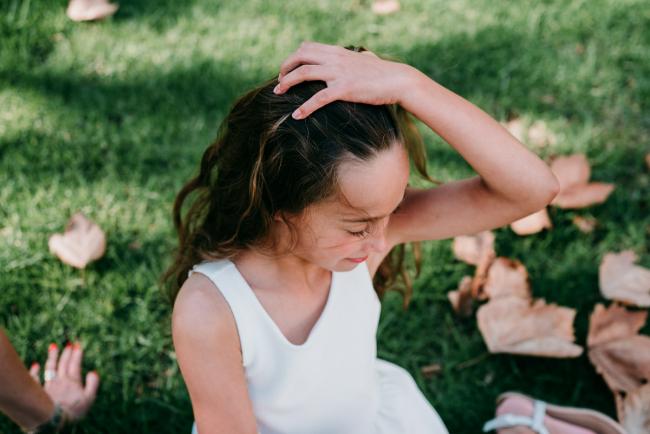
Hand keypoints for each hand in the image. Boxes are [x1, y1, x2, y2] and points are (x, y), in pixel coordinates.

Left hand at [30, 342, 99, 421]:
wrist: (53, 421)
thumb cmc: (72, 411)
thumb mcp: (89, 399)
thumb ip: (93, 384)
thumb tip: (93, 372)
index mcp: (73, 382)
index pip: (75, 364)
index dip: (76, 354)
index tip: (78, 344)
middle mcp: (60, 381)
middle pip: (63, 364)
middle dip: (66, 353)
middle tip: (69, 344)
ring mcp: (48, 386)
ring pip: (50, 368)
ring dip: (52, 357)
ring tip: (53, 347)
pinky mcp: (38, 393)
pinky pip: (35, 379)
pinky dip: (35, 371)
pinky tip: (35, 365)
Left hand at [273, 41, 414, 118]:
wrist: (398, 80)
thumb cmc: (383, 73)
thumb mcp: (366, 60)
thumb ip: (359, 57)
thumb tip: (364, 54)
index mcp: (337, 51)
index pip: (306, 47)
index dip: (292, 58)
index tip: (287, 70)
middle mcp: (335, 58)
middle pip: (300, 57)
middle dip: (285, 68)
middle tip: (279, 82)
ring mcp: (339, 73)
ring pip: (304, 73)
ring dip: (287, 82)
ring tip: (278, 93)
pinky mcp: (344, 89)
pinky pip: (318, 98)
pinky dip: (305, 107)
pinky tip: (296, 116)